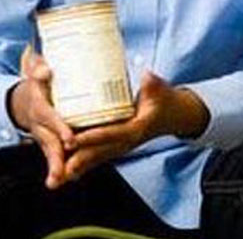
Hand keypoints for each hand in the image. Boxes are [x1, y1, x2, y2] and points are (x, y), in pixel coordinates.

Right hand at [9, 45, 76, 188]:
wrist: (27, 98)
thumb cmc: (40, 80)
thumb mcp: (36, 70)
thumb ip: (39, 69)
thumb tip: (45, 71)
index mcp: (40, 106)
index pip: (50, 119)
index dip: (60, 129)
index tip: (71, 140)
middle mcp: (41, 124)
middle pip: (49, 143)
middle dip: (56, 158)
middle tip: (62, 172)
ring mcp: (44, 135)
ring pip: (51, 153)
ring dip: (55, 169)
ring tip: (58, 182)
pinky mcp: (50, 141)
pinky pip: (54, 156)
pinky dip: (58, 169)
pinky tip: (66, 180)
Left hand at [62, 72, 207, 183]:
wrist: (174, 115)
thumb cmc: (165, 101)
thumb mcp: (161, 90)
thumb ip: (153, 84)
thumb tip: (147, 75)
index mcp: (137, 128)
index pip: (112, 134)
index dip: (92, 138)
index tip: (73, 140)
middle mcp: (128, 141)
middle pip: (100, 153)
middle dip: (78, 161)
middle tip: (59, 167)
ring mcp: (122, 146)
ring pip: (97, 159)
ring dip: (77, 168)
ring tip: (57, 178)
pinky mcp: (117, 147)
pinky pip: (98, 158)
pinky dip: (83, 166)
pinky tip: (68, 173)